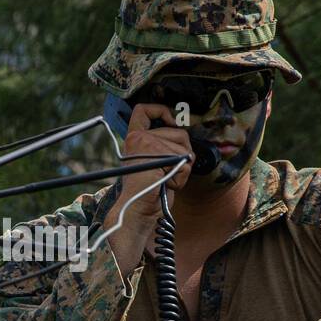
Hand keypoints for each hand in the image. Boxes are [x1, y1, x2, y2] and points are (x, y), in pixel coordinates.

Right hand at [106, 103, 192, 270]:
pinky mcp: (158, 157)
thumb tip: (183, 131)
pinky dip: (181, 179)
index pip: (143, 110)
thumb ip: (162, 145)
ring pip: (186, 150)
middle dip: (184, 154)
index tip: (171, 121)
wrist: (137, 210)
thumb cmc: (148, 190)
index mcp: (134, 139)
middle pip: (180, 133)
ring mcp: (148, 146)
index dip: (161, 110)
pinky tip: (167, 184)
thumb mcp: (154, 161)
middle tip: (167, 171)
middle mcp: (139, 139)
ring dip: (182, 169)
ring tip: (165, 179)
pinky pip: (185, 164)